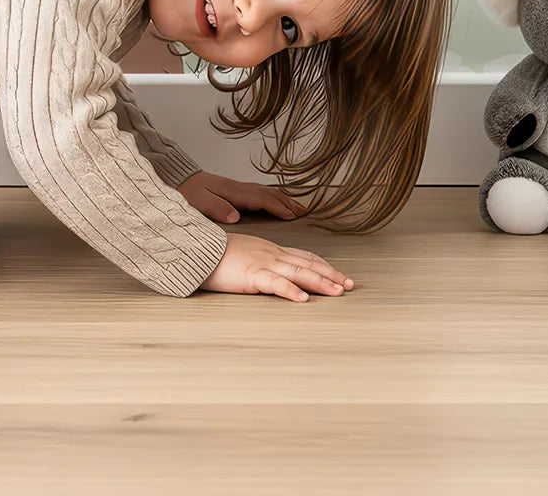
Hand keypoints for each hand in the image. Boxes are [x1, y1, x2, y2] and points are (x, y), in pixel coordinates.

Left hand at [178, 170, 303, 224]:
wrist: (178, 177)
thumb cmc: (187, 192)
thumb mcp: (198, 201)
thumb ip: (216, 208)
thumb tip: (235, 216)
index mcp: (233, 192)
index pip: (262, 199)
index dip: (278, 207)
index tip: (293, 216)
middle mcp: (239, 188)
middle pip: (269, 193)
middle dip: (288, 202)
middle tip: (304, 212)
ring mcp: (238, 187)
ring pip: (266, 191)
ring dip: (283, 198)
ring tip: (296, 207)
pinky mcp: (234, 189)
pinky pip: (259, 191)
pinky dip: (273, 195)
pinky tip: (275, 200)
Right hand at [201, 233, 353, 302]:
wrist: (197, 248)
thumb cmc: (216, 253)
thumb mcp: (245, 252)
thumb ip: (260, 260)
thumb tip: (271, 271)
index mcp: (270, 249)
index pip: (304, 256)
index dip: (324, 266)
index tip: (340, 275)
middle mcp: (272, 254)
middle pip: (308, 264)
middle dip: (331, 275)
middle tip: (350, 285)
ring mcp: (263, 263)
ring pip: (298, 272)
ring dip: (320, 282)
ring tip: (337, 292)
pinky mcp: (251, 274)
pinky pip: (275, 282)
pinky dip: (291, 291)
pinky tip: (303, 299)